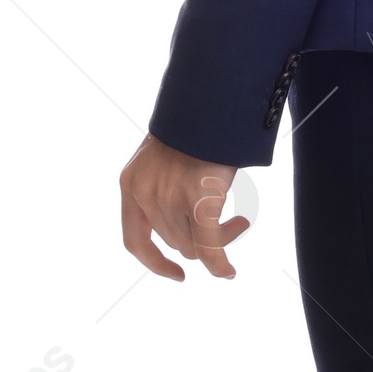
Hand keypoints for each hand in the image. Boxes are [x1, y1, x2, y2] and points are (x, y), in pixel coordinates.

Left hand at [119, 136, 250, 282]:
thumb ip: (162, 186)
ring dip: (220, 240)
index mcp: (131, 184)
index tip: (177, 272)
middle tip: (234, 222)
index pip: (134, 240)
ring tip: (241, 219)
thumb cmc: (195, 123)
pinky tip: (229, 271)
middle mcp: (144, 195)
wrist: (209, 99)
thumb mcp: (162, 155)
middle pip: (175, 243)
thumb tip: (184, 216)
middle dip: (203, 242)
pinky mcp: (198, 202)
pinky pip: (210, 248)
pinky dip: (220, 265)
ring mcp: (169, 200)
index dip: (154, 262)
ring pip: (195, 247)